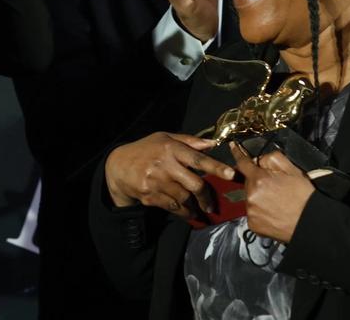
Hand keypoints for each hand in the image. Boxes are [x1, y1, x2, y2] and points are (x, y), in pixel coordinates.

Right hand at [104, 132, 235, 220]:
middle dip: (206, 197)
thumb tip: (213, 143)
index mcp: (171, 148)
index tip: (231, 174)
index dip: (215, 166)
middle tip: (212, 204)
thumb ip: (190, 142)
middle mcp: (164, 164)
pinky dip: (182, 212)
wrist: (118, 166)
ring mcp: (156, 181)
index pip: (197, 158)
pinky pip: (173, 207)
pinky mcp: (150, 195)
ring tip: (197, 208)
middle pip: (195, 184)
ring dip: (194, 206)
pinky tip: (185, 212)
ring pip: (185, 198)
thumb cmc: (146, 149)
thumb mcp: (165, 139)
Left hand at [231, 143, 314, 243]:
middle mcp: (251, 195)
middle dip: (257, 182)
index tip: (232, 146)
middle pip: (248, 183)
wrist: (312, 223)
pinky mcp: (253, 225)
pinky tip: (273, 213)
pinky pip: (253, 214)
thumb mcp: (293, 170)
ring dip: (258, 198)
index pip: (243, 163)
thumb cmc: (305, 197)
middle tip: (274, 188)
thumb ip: (272, 159)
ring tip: (276, 203)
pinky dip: (260, 212)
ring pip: (250, 198)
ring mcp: (251, 212)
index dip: (238, 153)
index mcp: (259, 179)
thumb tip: (259, 160)